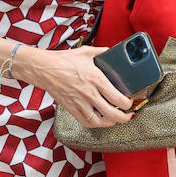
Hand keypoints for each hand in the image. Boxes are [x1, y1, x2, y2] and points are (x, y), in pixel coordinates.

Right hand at [16, 45, 133, 127]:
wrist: (45, 68)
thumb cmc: (64, 60)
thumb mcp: (87, 52)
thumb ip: (102, 52)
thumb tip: (112, 51)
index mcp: (96, 79)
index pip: (117, 98)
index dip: (128, 104)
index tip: (130, 102)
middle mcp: (89, 93)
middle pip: (112, 114)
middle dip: (124, 117)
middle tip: (128, 115)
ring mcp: (80, 103)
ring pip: (100, 122)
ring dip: (111, 123)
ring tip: (116, 120)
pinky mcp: (71, 108)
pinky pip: (86, 122)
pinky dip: (96, 124)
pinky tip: (100, 121)